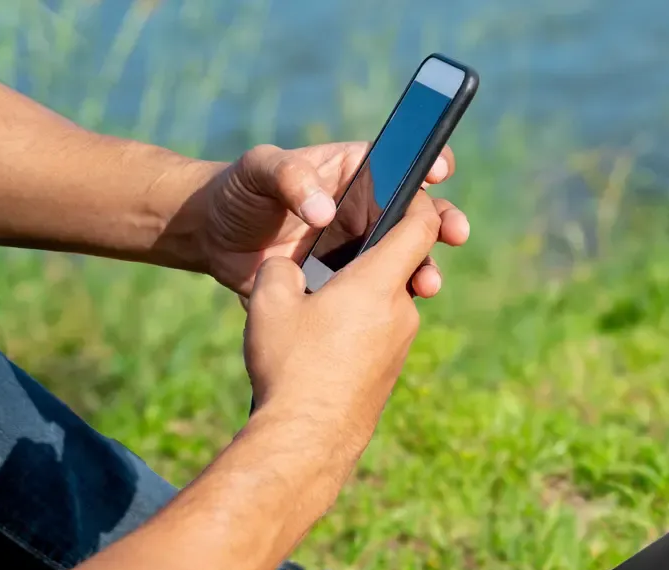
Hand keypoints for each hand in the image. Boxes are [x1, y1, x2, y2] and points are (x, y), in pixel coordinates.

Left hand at [192, 142, 469, 297]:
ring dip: (425, 268)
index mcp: (352, 173)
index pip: (398, 162)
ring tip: (428, 283)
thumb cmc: (237, 191)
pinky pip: (380, 292)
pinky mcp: (347, 284)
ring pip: (406, 258)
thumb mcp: (257, 170)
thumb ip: (289, 177)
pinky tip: (401, 308)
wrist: (213, 241)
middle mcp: (364, 211)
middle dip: (443, 222)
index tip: (440, 171)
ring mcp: (359, 250)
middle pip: (417, 215)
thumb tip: (326, 211)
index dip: (425, 162)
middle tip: (455, 233)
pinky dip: (396, 301)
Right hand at [241, 191, 441, 470]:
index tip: (409, 190)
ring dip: (364, 292)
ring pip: (389, 301)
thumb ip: (280, 267)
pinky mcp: (391, 371)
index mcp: (379, 283)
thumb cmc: (290, 364)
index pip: (420, 227)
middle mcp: (402, 311)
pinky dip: (361, 323)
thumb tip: (285, 266)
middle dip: (378, 250)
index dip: (418, 202)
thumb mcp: (268, 301)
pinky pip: (381, 332)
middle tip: (343, 245)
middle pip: (405, 264)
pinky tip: (325, 338)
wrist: (308, 439)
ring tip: (321, 301)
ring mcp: (401, 345)